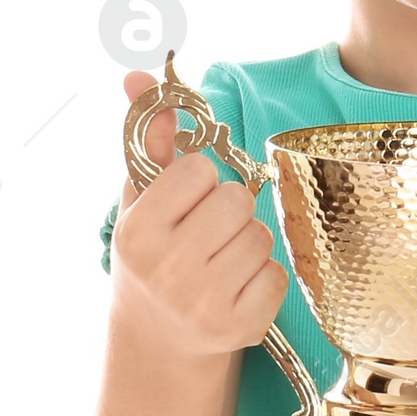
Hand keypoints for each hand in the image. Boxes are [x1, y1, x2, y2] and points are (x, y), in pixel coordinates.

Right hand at [108, 70, 287, 354]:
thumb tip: (139, 75)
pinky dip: (264, 278)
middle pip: (237, 200)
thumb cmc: (153, 255)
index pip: (200, 170)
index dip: (200, 182)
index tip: (186, 204)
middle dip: (229, 211)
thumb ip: (150, 139)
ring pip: (261, 236)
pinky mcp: (239, 328)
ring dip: (248, 243)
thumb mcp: (141, 202)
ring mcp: (203, 303)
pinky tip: (236, 288)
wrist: (157, 340)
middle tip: (207, 234)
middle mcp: (166, 269)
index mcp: (138, 231)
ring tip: (220, 262)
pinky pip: (278, 275)